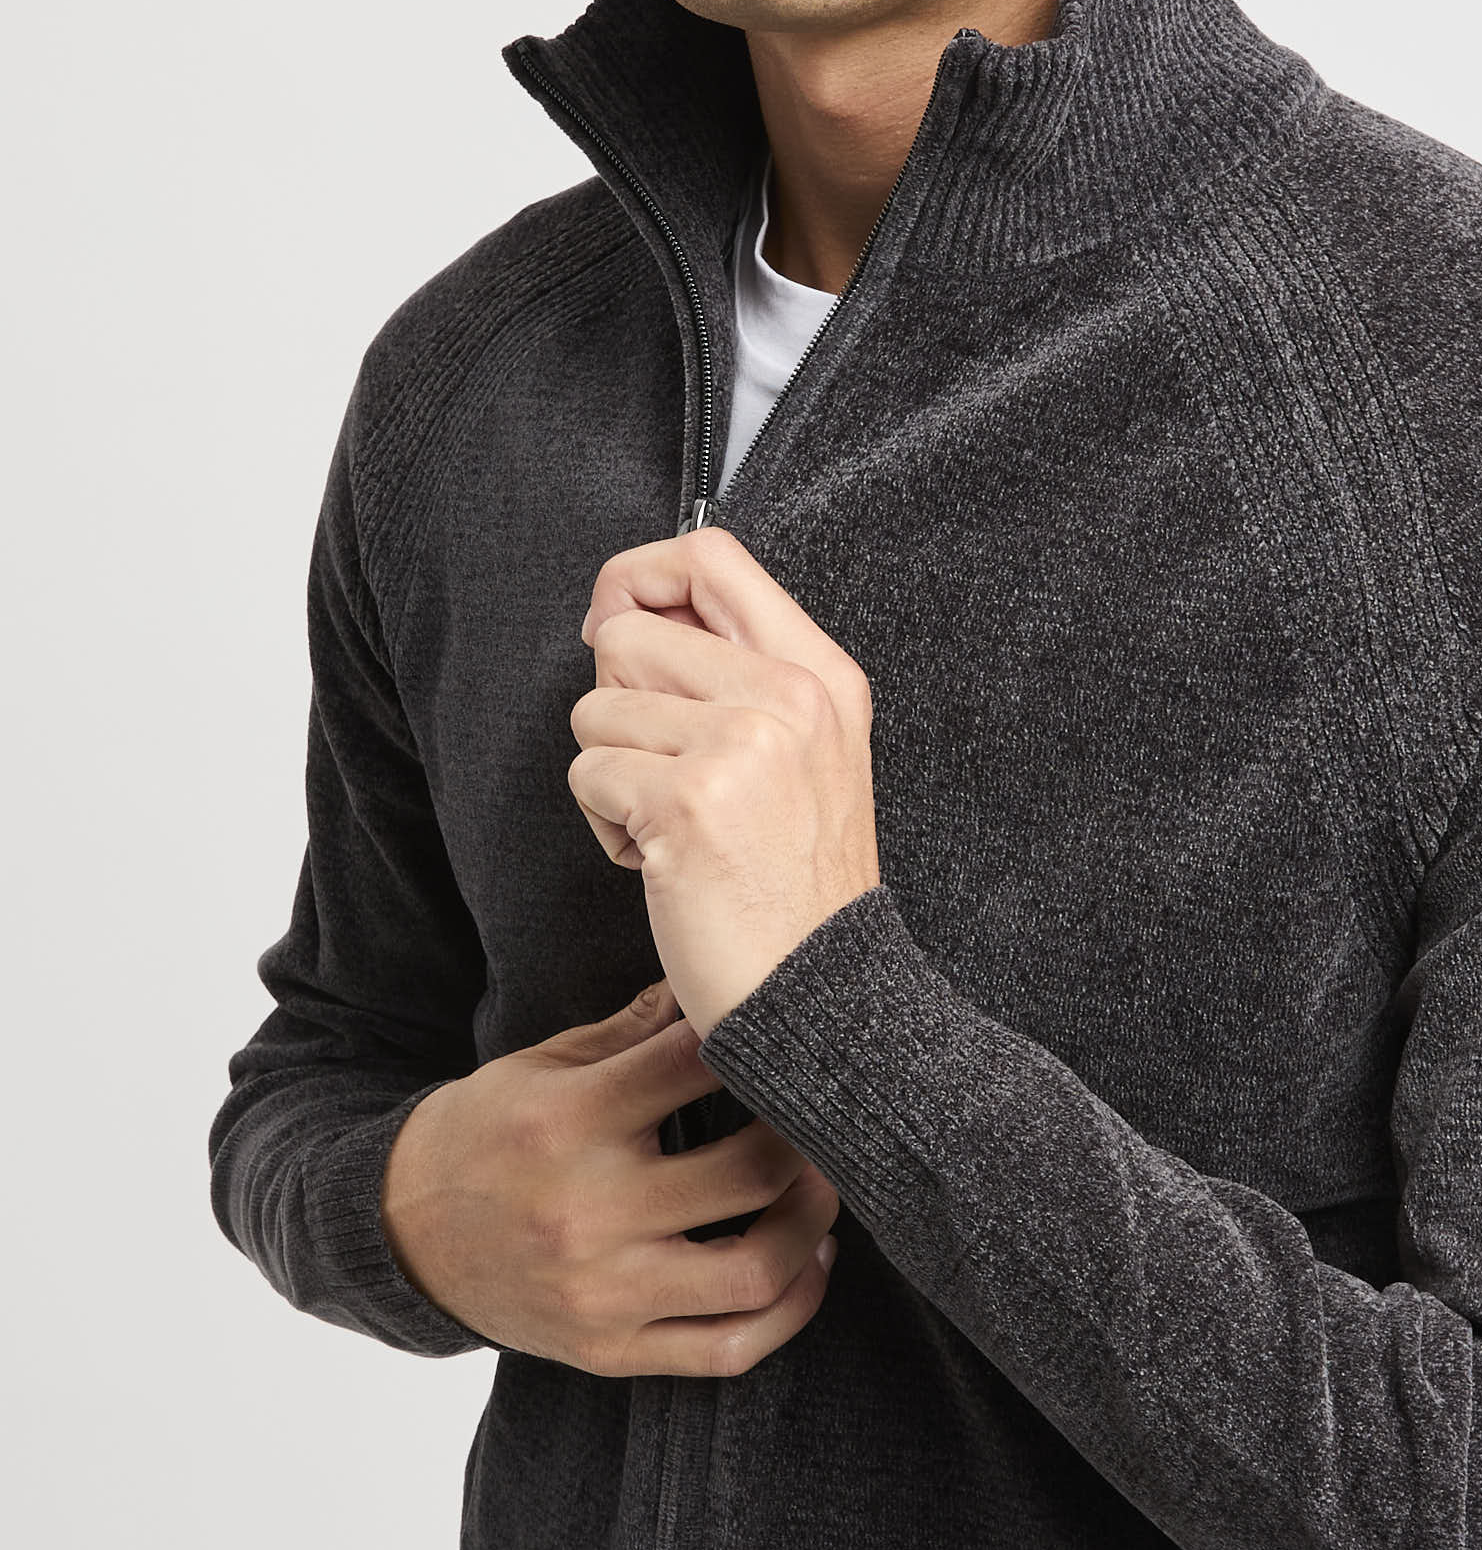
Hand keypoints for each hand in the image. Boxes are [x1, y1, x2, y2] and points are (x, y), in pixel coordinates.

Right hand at [379, 981, 841, 1375]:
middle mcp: (588, 1212)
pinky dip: (790, 1311)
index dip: (759, 1040)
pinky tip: (807, 1266)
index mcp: (567, 1122)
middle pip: (752, 1173)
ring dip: (815, 1226)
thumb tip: (713, 979)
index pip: (699, 1067)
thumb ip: (632, 1030)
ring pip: (756, 1271)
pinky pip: (728, 1349)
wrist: (400, 1236)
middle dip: (811, 1137)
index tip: (790, 1030)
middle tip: (827, 1115)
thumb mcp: (541, 1066)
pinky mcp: (611, 1351)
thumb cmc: (484, 1135)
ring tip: (824, 1188)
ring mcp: (602, 1292)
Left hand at [567, 525, 880, 1039]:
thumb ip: (739, 674)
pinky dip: (607, 827)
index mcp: (823, 674)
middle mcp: (789, 696)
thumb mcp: (807, 754)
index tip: (617, 630)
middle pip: (627, 633)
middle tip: (663, 771)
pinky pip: (589, 774)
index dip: (639, 578)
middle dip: (617, 705)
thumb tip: (620, 614)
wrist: (824, 993)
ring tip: (674, 827)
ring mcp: (741, 745)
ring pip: (596, 709)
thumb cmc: (799, 886)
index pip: (710, 557)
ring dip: (611, 777)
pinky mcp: (686, 802)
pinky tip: (664, 862)